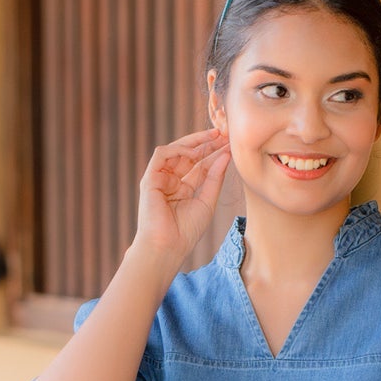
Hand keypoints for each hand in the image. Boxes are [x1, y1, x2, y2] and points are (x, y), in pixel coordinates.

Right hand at [133, 128, 232, 269]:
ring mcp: (159, 179)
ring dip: (195, 142)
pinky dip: (178, 150)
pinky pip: (162, 154)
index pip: (200, 165)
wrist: (167, 247)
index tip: (231, 144)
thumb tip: (225, 155)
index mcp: (183, 189)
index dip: (214, 154)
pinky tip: (195, 151)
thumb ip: (214, 179)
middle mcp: (170, 181)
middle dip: (206, 143)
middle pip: (189, 155)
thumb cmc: (186, 232)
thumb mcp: (207, 202)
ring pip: (176, 151)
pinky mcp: (149, 178)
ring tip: (214, 137)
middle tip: (224, 133)